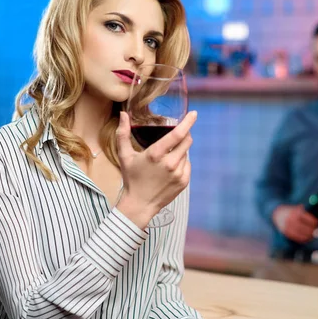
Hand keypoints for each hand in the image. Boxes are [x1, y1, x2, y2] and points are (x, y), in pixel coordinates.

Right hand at [115, 110, 195, 228]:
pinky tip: (170, 169)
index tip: (194, 113)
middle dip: (185, 135)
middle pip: (187, 141)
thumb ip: (123, 133)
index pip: (177, 134)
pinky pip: (187, 165)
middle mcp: (170, 163)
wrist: (139, 204)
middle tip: (176, 136)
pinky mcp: (184, 182)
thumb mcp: (124, 155)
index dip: (188, 122)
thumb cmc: (131, 178)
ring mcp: (179, 173)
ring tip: (166, 159)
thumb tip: (123, 114)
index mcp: (156, 154)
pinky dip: (181, 162)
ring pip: (186, 153)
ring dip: (180, 151)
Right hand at [272, 205, 317, 242]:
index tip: (317, 223)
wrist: (277, 214)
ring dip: (308, 235)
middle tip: (316, 231)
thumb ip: (305, 213)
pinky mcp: (285, 231)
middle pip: (304, 227)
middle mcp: (291, 219)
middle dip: (311, 230)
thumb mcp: (296, 208)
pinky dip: (302, 238)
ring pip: (300, 233)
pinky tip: (306, 238)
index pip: (306, 218)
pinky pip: (295, 237)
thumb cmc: (290, 211)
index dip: (313, 221)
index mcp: (295, 212)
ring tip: (312, 236)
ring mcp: (287, 226)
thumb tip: (316, 222)